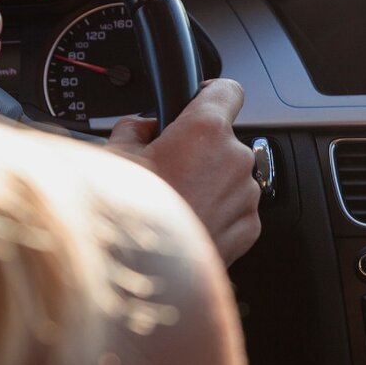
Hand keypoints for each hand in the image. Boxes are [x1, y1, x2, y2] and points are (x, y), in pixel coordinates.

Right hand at [108, 79, 261, 265]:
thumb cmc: (130, 217)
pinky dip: (217, 210)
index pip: (227, 89)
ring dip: (209, 181)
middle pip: (223, 139)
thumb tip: (140, 127)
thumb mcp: (115, 158)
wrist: (145, 275)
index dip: (211, 93)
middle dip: (199, 149)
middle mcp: (234, 158)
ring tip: (175, 201)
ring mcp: (245, 194)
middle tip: (168, 168)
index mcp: (205, 130)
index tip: (200, 101)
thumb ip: (133, 129)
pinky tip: (188, 221)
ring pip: (230, 175)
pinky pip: (235, 207)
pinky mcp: (249, 227)